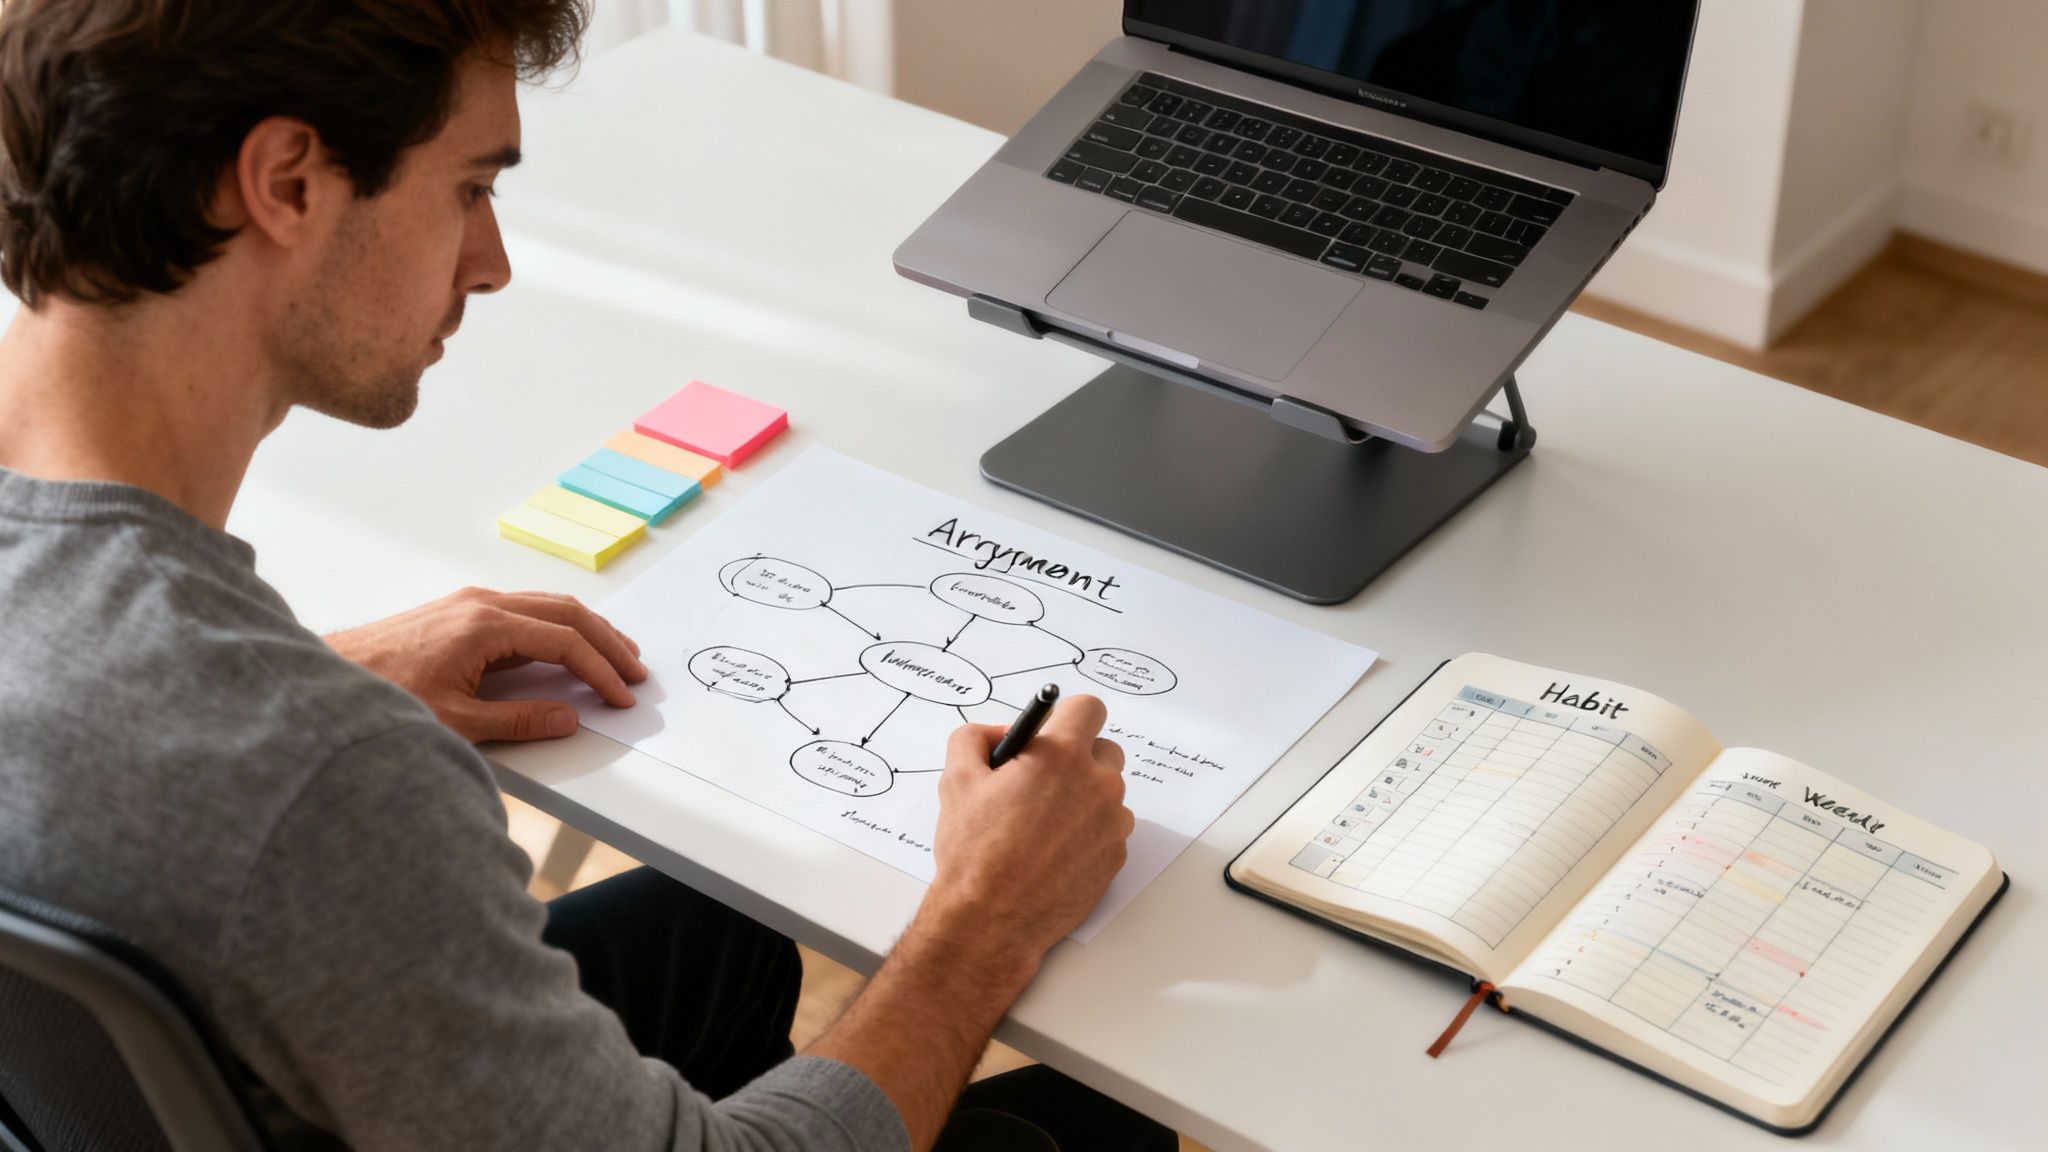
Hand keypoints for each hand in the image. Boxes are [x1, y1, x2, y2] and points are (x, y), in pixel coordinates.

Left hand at [324, 587, 646, 742]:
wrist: (325, 681)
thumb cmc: (382, 698)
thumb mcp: (455, 721)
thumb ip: (519, 719)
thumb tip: (569, 717)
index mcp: (484, 626)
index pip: (564, 641)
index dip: (600, 670)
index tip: (623, 695)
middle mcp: (481, 604)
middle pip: (566, 613)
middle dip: (608, 642)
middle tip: (636, 672)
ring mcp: (470, 603)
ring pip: (548, 606)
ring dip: (587, 630)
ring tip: (616, 655)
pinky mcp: (459, 611)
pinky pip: (526, 610)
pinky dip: (559, 627)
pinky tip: (568, 646)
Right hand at [926, 695, 1133, 977]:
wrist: (991, 920)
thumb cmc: (974, 852)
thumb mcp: (956, 779)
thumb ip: (974, 738)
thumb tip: (999, 733)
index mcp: (1062, 756)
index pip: (1089, 708)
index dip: (1067, 716)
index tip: (1051, 733)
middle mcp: (1098, 785)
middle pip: (1104, 750)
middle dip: (1076, 759)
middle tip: (1040, 783)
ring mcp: (1112, 824)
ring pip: (1107, 793)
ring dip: (1083, 798)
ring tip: (1042, 825)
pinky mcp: (1116, 858)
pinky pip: (1108, 830)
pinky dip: (1087, 834)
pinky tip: (1052, 852)